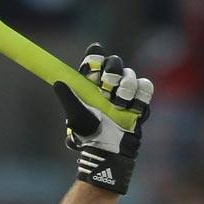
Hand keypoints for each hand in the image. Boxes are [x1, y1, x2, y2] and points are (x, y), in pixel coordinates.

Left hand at [53, 45, 153, 194]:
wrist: (106, 150)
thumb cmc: (88, 133)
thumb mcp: (76, 116)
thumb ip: (68, 98)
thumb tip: (58, 82)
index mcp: (91, 84)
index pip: (94, 61)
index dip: (95, 55)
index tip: (94, 53)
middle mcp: (108, 85)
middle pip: (114, 63)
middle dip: (113, 68)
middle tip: (109, 81)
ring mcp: (124, 92)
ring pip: (130, 74)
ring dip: (126, 85)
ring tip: (119, 102)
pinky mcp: (139, 102)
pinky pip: (145, 87)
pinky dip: (140, 94)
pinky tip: (132, 105)